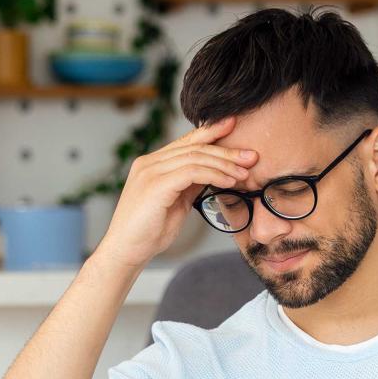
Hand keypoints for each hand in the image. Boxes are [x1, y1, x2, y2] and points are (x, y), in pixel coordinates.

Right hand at [95, 116, 258, 268]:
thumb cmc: (149, 232)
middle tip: (251, 155)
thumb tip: (213, 173)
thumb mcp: (176, 203)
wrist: (126, 252)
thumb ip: (190, 185)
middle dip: (226, 150)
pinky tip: (229, 182)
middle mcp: (149, 163)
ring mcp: (150, 172)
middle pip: (194, 147)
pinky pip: (191, 172)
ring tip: (245, 173)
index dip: (210, 132)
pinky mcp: (155, 185)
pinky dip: (214, 175)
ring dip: (224, 164)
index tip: (234, 126)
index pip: (186, 142)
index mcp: (152, 164)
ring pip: (195, 157)